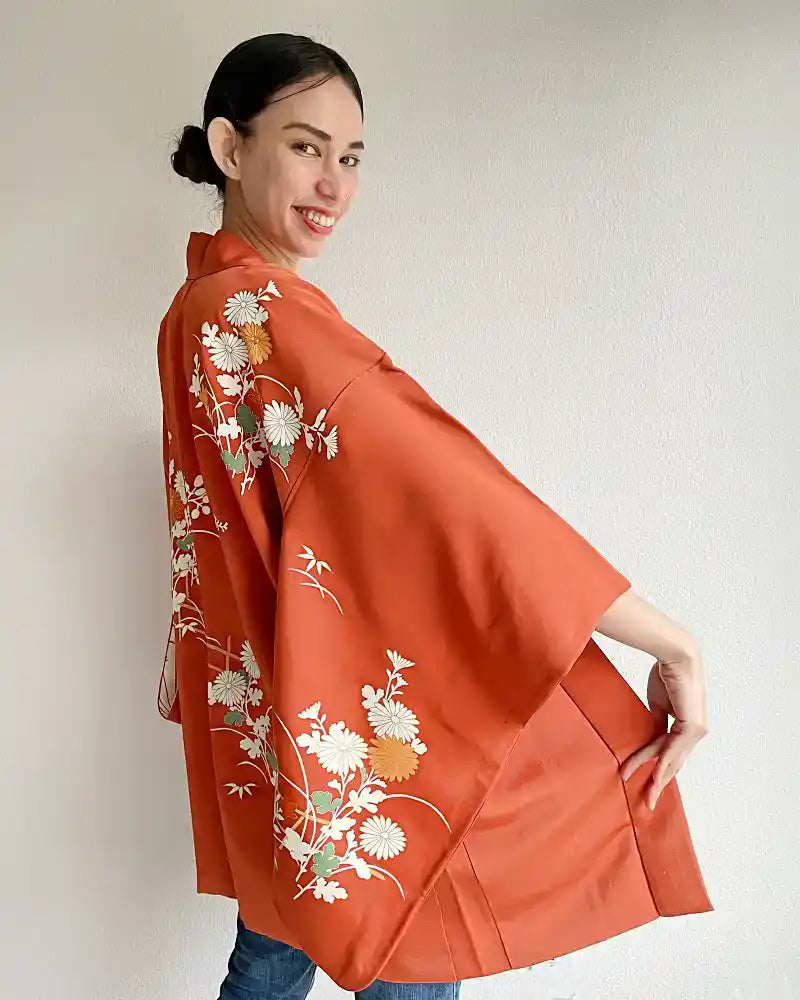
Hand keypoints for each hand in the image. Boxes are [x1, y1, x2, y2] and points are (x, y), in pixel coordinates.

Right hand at [619, 653, 708, 810]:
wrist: (676, 657)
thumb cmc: (667, 674)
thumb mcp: (659, 704)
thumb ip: (658, 722)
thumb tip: (651, 738)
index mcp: (688, 726)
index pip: (671, 752)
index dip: (658, 768)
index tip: (645, 781)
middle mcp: (696, 731)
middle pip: (675, 763)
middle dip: (660, 782)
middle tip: (648, 800)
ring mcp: (697, 731)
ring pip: (673, 760)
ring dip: (657, 778)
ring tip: (646, 793)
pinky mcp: (693, 727)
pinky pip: (672, 749)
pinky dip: (661, 763)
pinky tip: (653, 775)